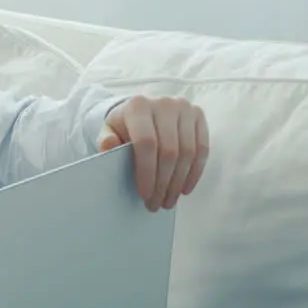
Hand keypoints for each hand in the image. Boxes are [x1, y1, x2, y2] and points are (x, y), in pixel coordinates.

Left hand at [98, 95, 209, 210]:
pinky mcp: (198, 115)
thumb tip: (109, 145)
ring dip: (179, 182)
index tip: (145, 195)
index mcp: (138, 106)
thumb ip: (106, 140)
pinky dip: (194, 172)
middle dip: (163, 183)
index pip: (146, 143)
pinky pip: (202, 148)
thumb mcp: (108, 131)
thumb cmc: (122, 126)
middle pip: (169, 151)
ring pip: (187, 152)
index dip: (147, 172)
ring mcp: (185, 108)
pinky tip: (184, 189)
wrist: (140, 111)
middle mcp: (164, 103)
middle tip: (157, 204)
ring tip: (169, 200)